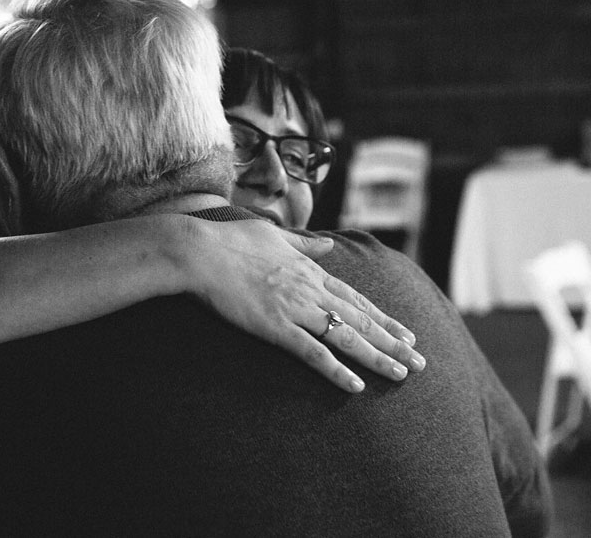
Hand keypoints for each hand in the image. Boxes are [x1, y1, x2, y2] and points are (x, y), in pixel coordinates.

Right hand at [187, 218, 425, 392]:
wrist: (200, 252)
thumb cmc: (229, 240)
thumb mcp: (272, 233)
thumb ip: (302, 241)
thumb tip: (327, 244)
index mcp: (309, 269)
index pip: (355, 298)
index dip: (383, 317)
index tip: (406, 332)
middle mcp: (310, 290)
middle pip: (361, 320)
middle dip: (393, 341)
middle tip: (420, 361)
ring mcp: (295, 309)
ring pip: (346, 337)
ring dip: (377, 357)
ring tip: (402, 374)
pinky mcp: (275, 327)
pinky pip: (312, 353)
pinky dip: (336, 370)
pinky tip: (356, 386)